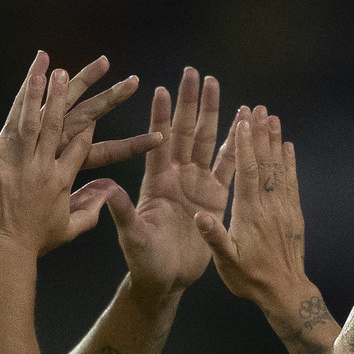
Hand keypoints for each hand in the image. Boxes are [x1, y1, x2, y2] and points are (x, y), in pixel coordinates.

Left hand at [0, 58, 113, 254]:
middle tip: (64, 73)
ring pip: (27, 125)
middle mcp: (42, 168)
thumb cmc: (36, 241)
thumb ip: (91, 210)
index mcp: (62, 180)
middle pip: (55, 125)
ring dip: (32, 97)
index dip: (87, 126)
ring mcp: (17, 168)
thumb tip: (109, 195)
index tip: (93, 110)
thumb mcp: (70, 228)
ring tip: (37, 74)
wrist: (6, 253)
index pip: (80, 145)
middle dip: (61, 96)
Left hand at [107, 68, 233, 295]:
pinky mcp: (216, 198)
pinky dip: (237, 145)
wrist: (166, 281)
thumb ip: (124, 213)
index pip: (158, 142)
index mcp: (156, 182)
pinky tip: (245, 122)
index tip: (161, 88)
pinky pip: (229, 166)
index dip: (160, 116)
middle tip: (193, 72)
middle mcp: (177, 177)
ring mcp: (197, 185)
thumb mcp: (132, 236)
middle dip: (189, 102)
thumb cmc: (143, 261)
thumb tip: (108, 190)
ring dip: (213, 114)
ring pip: (207, 142)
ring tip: (217, 85)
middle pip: (185, 132)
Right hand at [196, 107, 313, 310]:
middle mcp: (270, 205)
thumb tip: (200, 216)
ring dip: (276, 141)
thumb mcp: (227, 262)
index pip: (248, 172)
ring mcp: (285, 208)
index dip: (245, 145)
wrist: (284, 291)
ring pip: (280, 167)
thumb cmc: (250, 278)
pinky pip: (292, 181)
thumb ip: (215, 237)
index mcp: (250, 214)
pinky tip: (288, 146)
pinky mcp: (294, 213)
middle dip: (261, 134)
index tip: (243, 121)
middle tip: (259, 108)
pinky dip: (290, 162)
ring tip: (273, 117)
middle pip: (266, 162)